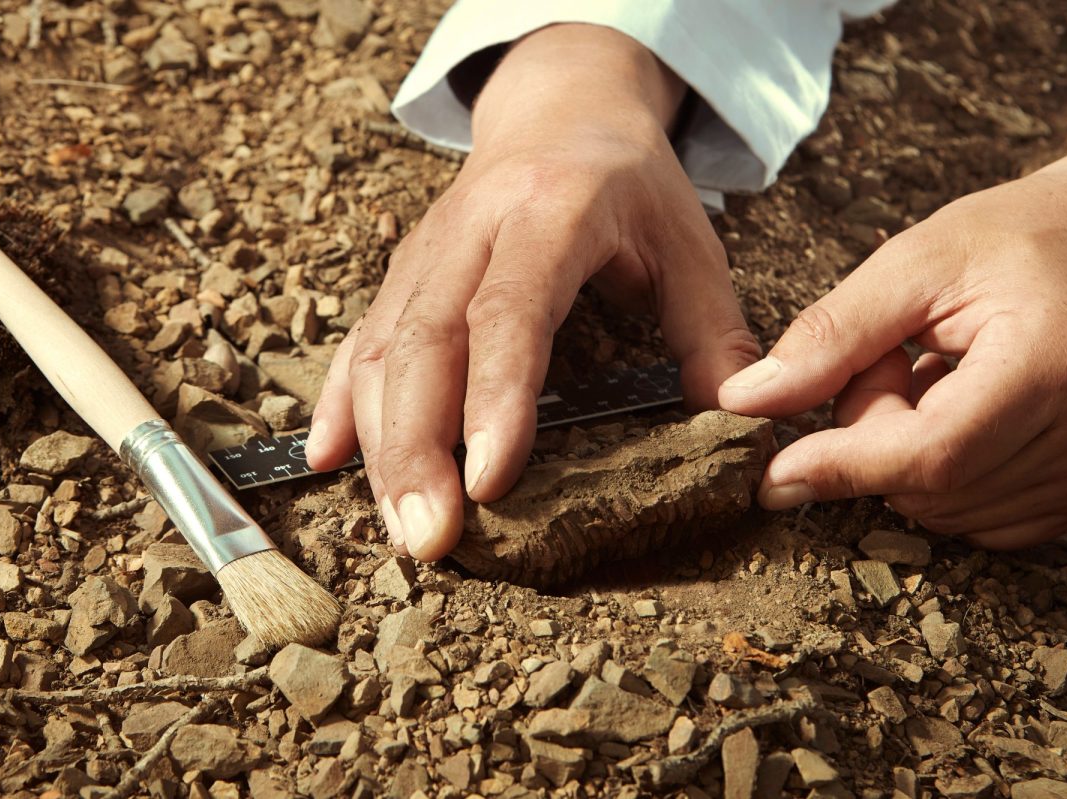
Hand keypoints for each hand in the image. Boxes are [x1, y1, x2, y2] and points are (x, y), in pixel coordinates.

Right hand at [306, 24, 759, 560]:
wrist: (560, 110)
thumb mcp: (689, 241)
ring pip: (381, 348)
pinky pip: (358, 339)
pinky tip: (328, 459)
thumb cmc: (628, 183)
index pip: (509, 312)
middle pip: (424, 340)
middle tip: (430, 538)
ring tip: (400, 529)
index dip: (494, 398)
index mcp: (549, 215)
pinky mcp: (402, 274)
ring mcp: (425, 252)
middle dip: (417, 445)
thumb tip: (739, 420)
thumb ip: (713, 329)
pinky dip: (339, 403)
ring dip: (381, 443)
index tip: (488, 481)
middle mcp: (470, 231)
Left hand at [719, 142, 1066, 547]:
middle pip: (930, 486)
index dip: (843, 467)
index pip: (932, 453)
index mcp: (1052, 364)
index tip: (771, 474)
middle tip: (890, 359)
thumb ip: (829, 337)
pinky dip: (941, 478)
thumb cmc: (1011, 239)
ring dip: (905, 457)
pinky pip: (979, 518)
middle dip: (873, 438)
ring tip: (929, 376)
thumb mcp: (911, 264)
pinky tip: (954, 411)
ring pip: (947, 510)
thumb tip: (747, 403)